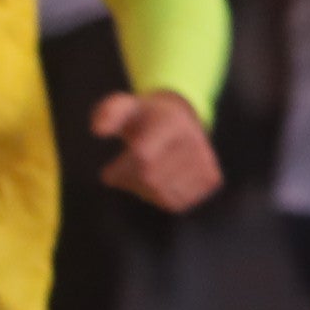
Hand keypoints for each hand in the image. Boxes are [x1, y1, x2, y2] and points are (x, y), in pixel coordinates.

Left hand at [93, 88, 219, 212]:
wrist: (181, 122)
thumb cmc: (144, 118)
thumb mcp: (123, 107)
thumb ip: (108, 113)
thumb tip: (98, 130)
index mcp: (172, 121)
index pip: (142, 156)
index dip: (119, 169)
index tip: (107, 174)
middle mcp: (194, 140)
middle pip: (150, 178)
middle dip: (129, 180)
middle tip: (123, 174)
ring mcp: (205, 160)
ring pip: (162, 193)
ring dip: (142, 190)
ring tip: (142, 173)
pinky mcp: (211, 180)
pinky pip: (175, 202)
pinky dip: (159, 198)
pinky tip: (158, 181)